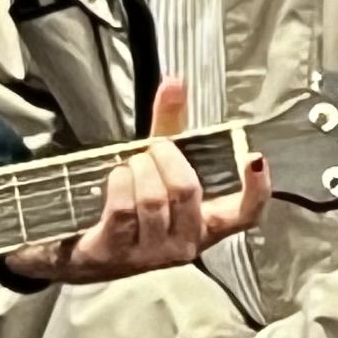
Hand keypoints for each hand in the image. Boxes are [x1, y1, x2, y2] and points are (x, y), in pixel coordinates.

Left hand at [6, 77, 265, 283]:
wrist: (80, 247)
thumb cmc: (129, 208)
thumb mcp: (156, 164)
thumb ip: (170, 125)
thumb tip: (174, 84)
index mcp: (205, 222)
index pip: (245, 214)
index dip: (256, 189)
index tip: (254, 158)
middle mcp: (185, 243)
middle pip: (187, 190)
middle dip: (165, 157)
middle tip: (151, 150)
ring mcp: (152, 253)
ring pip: (153, 198)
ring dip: (138, 169)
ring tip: (130, 166)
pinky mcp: (118, 253)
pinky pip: (124, 208)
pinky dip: (118, 182)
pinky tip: (116, 178)